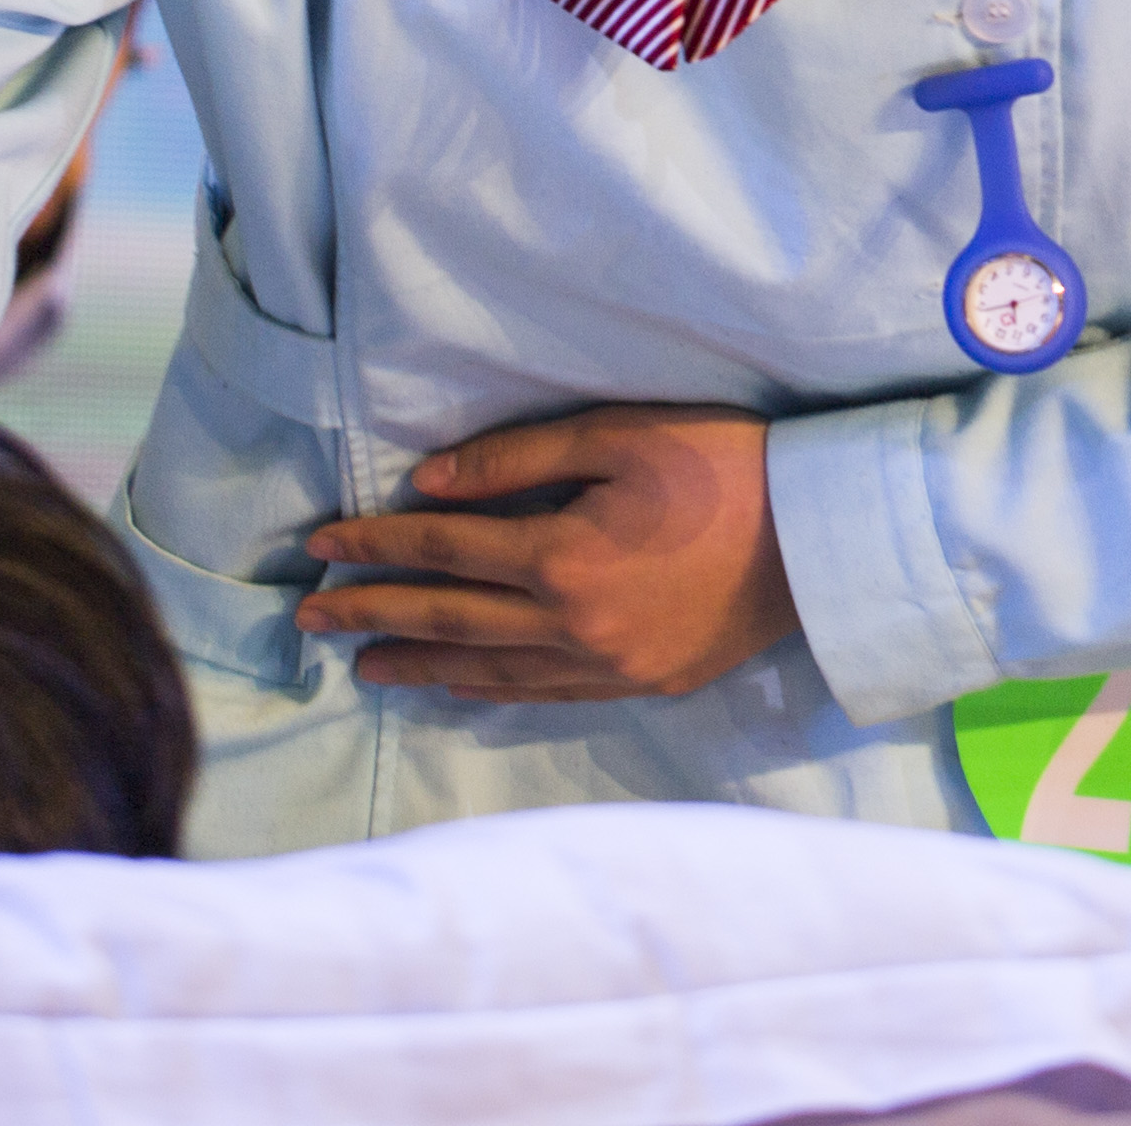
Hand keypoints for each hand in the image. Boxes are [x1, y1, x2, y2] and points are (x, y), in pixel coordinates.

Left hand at [295, 406, 794, 699]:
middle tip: (308, 621)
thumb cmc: (725, 466)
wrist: (822, 539)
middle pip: (449, 619)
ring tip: (365, 664)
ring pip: (488, 671)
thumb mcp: (620, 436)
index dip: (374, 547)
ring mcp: (606, 666)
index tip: (319, 546)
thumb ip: (517, 459)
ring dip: (419, 662)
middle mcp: (572, 625)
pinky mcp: (640, 684)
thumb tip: (430, 488)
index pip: (442, 552)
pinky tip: (457, 684)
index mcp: (562, 557)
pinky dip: (487, 689)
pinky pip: (542, 695)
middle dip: (372, 614)